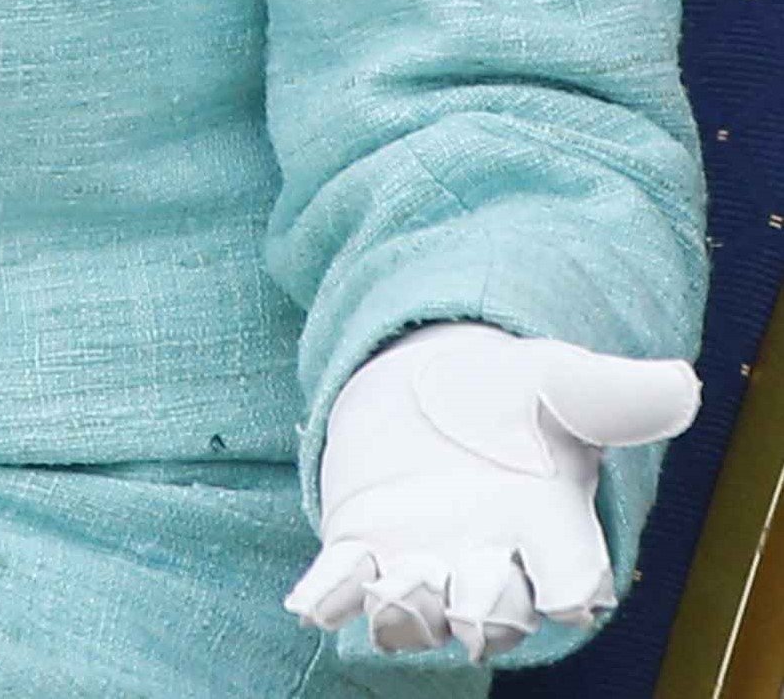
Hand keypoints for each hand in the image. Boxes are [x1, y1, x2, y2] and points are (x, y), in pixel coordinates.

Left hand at [287, 322, 699, 659]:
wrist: (432, 388)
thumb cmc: (510, 395)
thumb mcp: (557, 379)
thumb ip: (613, 392)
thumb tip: (681, 385)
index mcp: (550, 531)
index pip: (575, 581)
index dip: (572, 589)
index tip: (573, 593)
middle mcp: (489, 564)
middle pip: (495, 613)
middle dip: (484, 611)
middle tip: (472, 604)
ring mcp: (421, 563)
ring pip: (417, 611)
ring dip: (405, 610)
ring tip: (390, 591)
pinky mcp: (359, 547)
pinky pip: (341, 585)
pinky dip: (327, 597)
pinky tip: (309, 603)